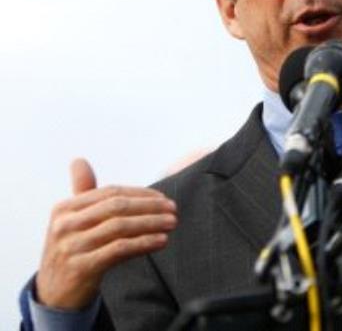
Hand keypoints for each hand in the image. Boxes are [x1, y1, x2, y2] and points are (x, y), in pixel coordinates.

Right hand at [35, 158, 176, 308]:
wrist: (54, 294)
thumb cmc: (71, 251)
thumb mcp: (71, 221)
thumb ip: (82, 192)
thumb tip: (79, 160)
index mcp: (64, 209)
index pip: (110, 193)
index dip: (140, 193)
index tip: (163, 197)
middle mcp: (64, 225)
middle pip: (117, 207)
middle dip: (149, 206)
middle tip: (173, 208)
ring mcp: (71, 247)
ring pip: (120, 227)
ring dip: (152, 223)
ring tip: (172, 223)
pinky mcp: (82, 268)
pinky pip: (120, 249)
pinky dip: (144, 243)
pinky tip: (161, 241)